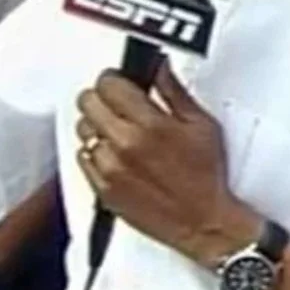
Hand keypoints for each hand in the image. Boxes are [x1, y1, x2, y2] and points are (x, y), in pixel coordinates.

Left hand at [74, 62, 241, 264]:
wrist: (203, 222)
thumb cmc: (206, 177)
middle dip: (102, 98)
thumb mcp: (201, 125)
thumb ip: (173, 91)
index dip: (115, 79)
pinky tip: (117, 156)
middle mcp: (124, 145)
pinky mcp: (103, 189)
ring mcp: (110, 169)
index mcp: (149, 125)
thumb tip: (158, 67)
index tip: (122, 83)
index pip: (108, 84)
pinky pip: (83, 158)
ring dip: (97, 126)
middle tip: (119, 105)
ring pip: (82, 129)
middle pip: (87, 102)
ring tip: (120, 133)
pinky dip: (96, 153)